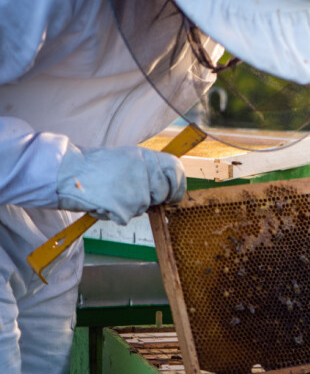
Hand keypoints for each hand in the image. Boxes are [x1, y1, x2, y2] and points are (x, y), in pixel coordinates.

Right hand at [56, 145, 185, 224]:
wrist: (67, 172)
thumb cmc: (94, 168)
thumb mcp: (126, 159)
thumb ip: (147, 170)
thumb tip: (166, 187)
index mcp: (145, 156)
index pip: (176, 169)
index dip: (178, 185)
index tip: (174, 196)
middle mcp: (144, 170)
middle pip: (162, 193)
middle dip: (153, 199)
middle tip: (136, 198)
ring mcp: (136, 189)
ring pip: (144, 207)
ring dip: (129, 206)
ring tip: (111, 194)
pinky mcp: (125, 205)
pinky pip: (126, 216)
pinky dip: (114, 214)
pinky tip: (103, 202)